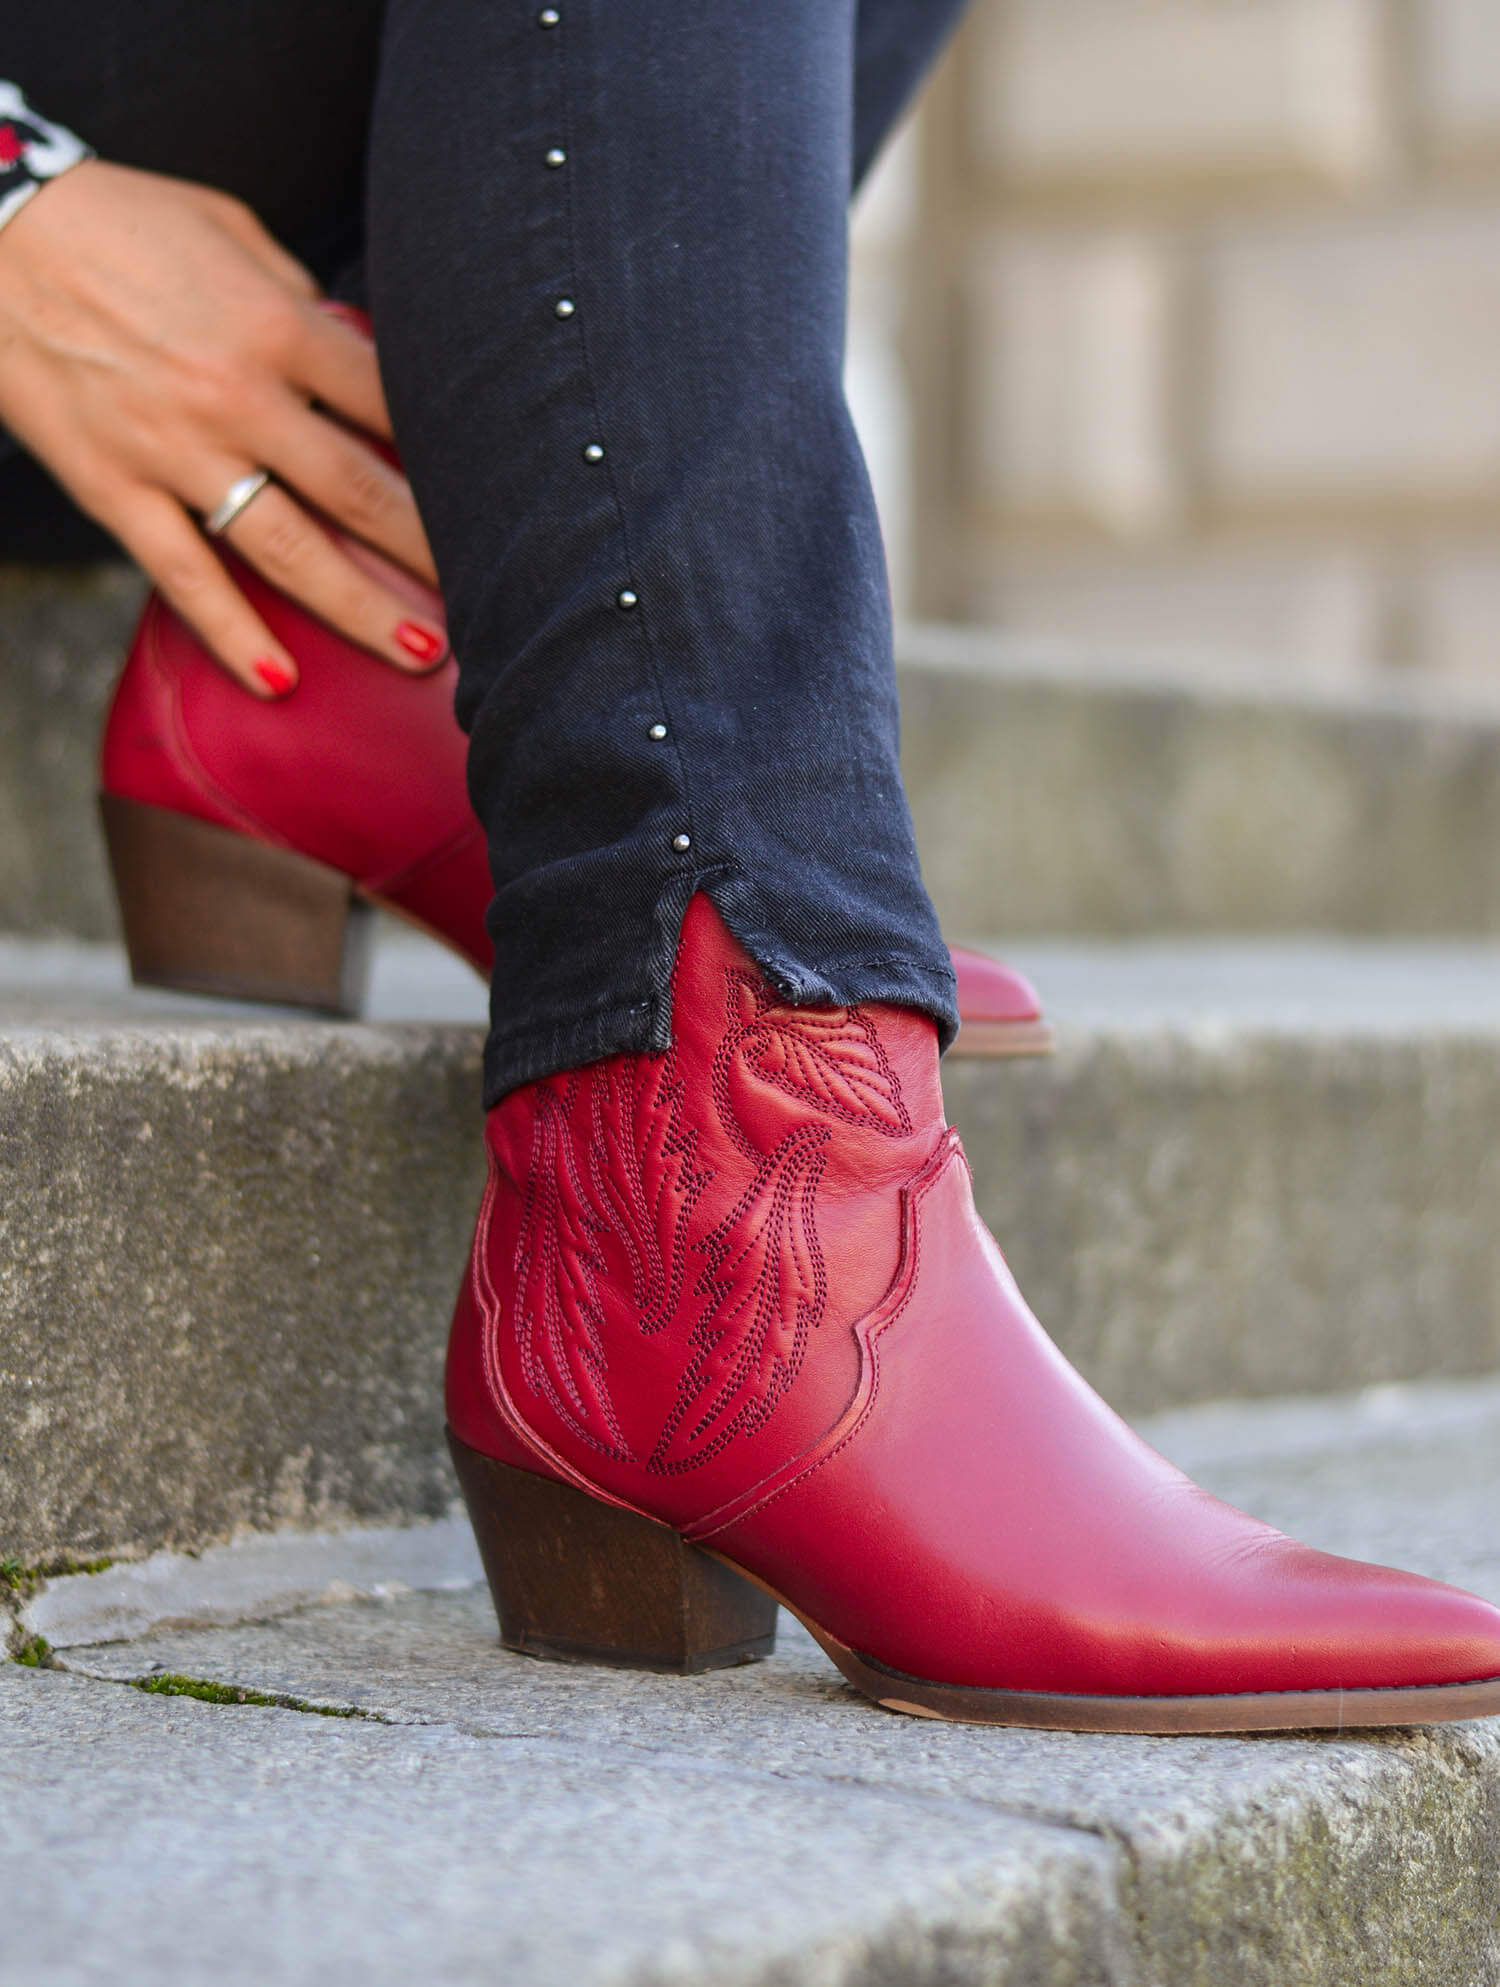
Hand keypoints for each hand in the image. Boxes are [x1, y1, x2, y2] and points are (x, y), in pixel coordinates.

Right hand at [0, 159, 445, 696]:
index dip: (454, 455)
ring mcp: (175, 450)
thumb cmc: (120, 221)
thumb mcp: (231, 232)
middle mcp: (237, 395)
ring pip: (288, 549)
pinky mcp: (114, 487)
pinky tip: (278, 682)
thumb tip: (360, 351)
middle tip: (496, 599)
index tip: (501, 498)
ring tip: (424, 653)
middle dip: (434, 551)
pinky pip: (184, 575)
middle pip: (361, 490)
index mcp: (278, 325)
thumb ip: (302, 299)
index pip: (393, 402)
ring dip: (361, 608)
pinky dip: (231, 634)